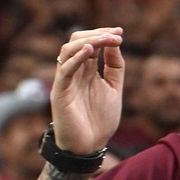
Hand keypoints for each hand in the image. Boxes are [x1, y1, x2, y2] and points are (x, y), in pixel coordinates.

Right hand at [52, 27, 126, 153]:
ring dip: (89, 41)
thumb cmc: (100, 120)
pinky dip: (76, 58)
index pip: (90, 44)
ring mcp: (65, 80)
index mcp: (86, 71)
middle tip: (116, 35)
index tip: (120, 32)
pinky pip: (65, 70)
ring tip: (106, 39)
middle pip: (77, 41)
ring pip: (69, 50)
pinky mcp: (60, 91)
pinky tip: (90, 51)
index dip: (103, 35)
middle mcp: (74, 72)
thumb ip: (114, 68)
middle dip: (97, 35)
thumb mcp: (114, 89)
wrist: (89, 146)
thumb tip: (116, 44)